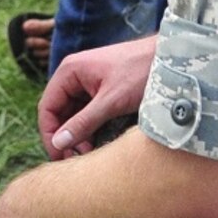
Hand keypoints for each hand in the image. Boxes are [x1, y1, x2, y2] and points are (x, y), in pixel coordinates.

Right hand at [39, 35, 157, 158]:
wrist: (170, 59)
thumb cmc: (141, 72)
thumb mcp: (111, 101)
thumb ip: (83, 123)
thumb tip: (58, 143)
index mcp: (70, 71)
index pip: (47, 107)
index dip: (50, 134)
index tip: (60, 156)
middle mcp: (75, 75)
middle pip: (59, 112)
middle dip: (65, 137)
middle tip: (78, 158)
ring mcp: (89, 82)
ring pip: (73, 114)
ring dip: (78, 135)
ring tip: (89, 152)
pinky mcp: (102, 90)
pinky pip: (88, 112)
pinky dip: (90, 128)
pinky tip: (98, 142)